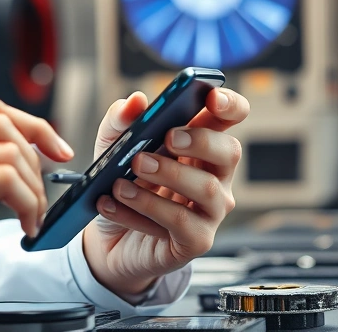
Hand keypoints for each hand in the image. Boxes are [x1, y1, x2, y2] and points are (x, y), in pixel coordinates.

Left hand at [82, 88, 248, 297]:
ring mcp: (210, 210)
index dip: (229, 104)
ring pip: (206, 188)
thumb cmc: (121, 185)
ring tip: (131, 170)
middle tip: (167, 137)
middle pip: (229, 152)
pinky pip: (180, 222)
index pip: (230, 118)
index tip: (211, 97)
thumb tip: (134, 102)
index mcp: (200, 143)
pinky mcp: (196, 240)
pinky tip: (114, 199)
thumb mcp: (111, 149)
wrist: (107, 239)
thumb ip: (119, 123)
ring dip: (167, 174)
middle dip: (199, 140)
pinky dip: (144, 207)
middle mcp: (214, 175)